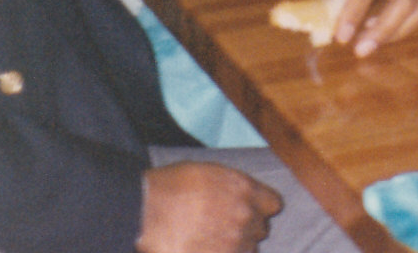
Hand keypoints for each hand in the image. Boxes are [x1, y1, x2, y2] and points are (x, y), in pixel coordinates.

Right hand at [138, 161, 281, 252]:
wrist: (143, 213)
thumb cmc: (170, 187)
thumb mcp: (208, 173)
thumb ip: (234, 187)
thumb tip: (243, 198)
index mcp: (245, 189)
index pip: (274, 204)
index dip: (260, 209)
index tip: (249, 211)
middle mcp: (245, 217)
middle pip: (261, 229)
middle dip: (245, 229)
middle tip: (222, 228)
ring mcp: (233, 243)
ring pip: (248, 250)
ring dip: (235, 247)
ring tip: (211, 242)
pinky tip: (203, 248)